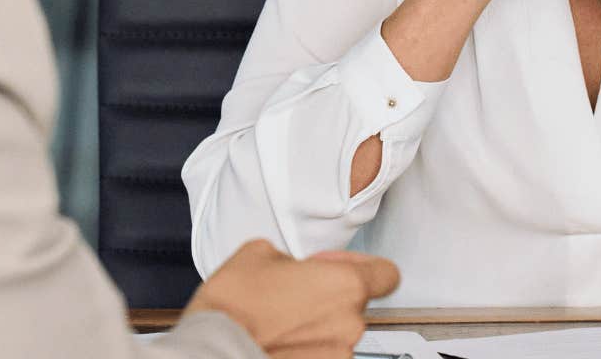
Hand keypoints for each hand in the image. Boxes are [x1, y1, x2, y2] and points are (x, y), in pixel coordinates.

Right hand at [183, 240, 399, 358]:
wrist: (213, 351)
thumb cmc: (233, 309)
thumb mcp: (258, 253)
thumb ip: (292, 257)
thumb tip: (292, 267)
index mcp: (345, 284)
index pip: (386, 274)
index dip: (364, 266)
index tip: (341, 268)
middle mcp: (350, 323)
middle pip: (354, 304)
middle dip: (327, 298)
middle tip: (293, 295)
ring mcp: (338, 355)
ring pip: (336, 333)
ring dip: (315, 327)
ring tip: (279, 323)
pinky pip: (321, 355)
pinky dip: (306, 350)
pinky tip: (278, 343)